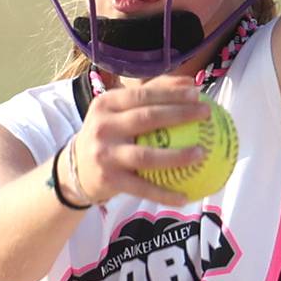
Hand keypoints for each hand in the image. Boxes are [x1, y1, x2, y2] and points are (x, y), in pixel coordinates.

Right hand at [72, 75, 209, 205]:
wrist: (74, 169)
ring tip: (202, 153)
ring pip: (146, 156)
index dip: (171, 93)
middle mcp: (103, 126)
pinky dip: (164, 194)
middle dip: (180, 114)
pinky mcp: (109, 179)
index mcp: (107, 103)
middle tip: (206, 113)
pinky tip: (186, 197)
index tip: (197, 94)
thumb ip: (152, 94)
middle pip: (147, 118)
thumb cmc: (109, 133)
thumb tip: (191, 84)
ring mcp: (105, 154)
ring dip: (177, 155)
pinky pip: (142, 188)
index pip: (143, 94)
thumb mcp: (120, 110)